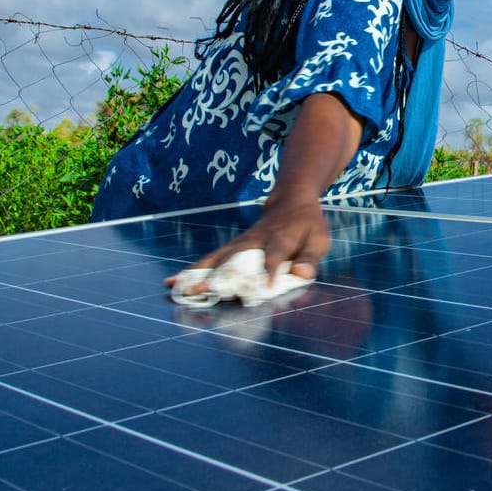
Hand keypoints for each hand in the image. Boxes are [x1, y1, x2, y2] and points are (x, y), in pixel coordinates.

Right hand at [164, 192, 328, 291]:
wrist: (290, 201)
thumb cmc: (307, 226)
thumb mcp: (319, 240)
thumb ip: (310, 258)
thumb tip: (302, 274)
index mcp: (281, 239)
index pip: (275, 254)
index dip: (271, 270)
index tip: (265, 288)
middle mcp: (255, 241)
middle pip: (235, 258)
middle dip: (219, 275)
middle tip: (202, 289)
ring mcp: (239, 244)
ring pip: (216, 259)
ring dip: (197, 274)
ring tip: (176, 288)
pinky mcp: (230, 248)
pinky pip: (210, 261)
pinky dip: (191, 271)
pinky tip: (173, 282)